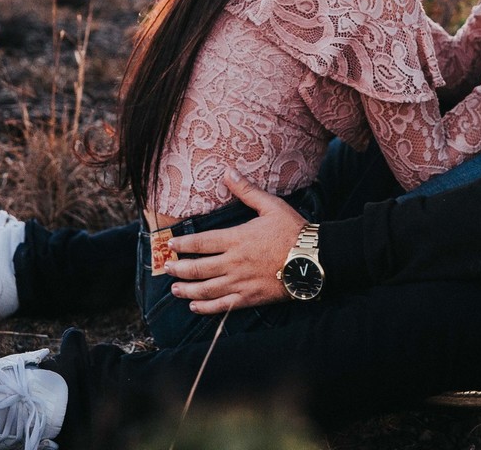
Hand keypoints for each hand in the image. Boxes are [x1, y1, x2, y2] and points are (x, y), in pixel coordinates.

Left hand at [165, 171, 305, 313]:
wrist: (313, 259)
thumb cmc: (293, 230)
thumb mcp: (271, 206)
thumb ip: (247, 191)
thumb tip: (228, 172)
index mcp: (237, 239)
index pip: (201, 242)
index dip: (183, 245)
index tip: (170, 246)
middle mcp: (234, 262)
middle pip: (198, 268)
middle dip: (179, 269)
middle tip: (167, 269)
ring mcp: (241, 282)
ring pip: (206, 289)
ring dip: (187, 290)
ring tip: (175, 290)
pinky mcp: (250, 297)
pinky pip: (222, 306)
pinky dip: (206, 307)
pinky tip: (195, 306)